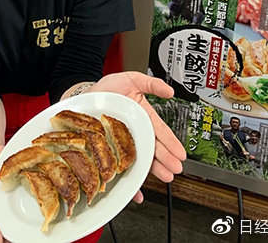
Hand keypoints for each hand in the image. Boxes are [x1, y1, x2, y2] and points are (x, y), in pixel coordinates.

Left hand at [90, 71, 186, 199]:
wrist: (87, 94)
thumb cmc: (109, 88)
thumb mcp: (132, 79)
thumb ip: (151, 83)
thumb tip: (169, 91)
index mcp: (143, 116)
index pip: (160, 131)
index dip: (171, 142)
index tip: (180, 153)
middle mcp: (136, 131)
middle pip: (153, 147)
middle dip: (165, 159)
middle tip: (175, 169)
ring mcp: (124, 140)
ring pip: (141, 158)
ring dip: (153, 169)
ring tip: (165, 177)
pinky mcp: (112, 148)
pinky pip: (121, 165)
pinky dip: (129, 179)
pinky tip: (136, 190)